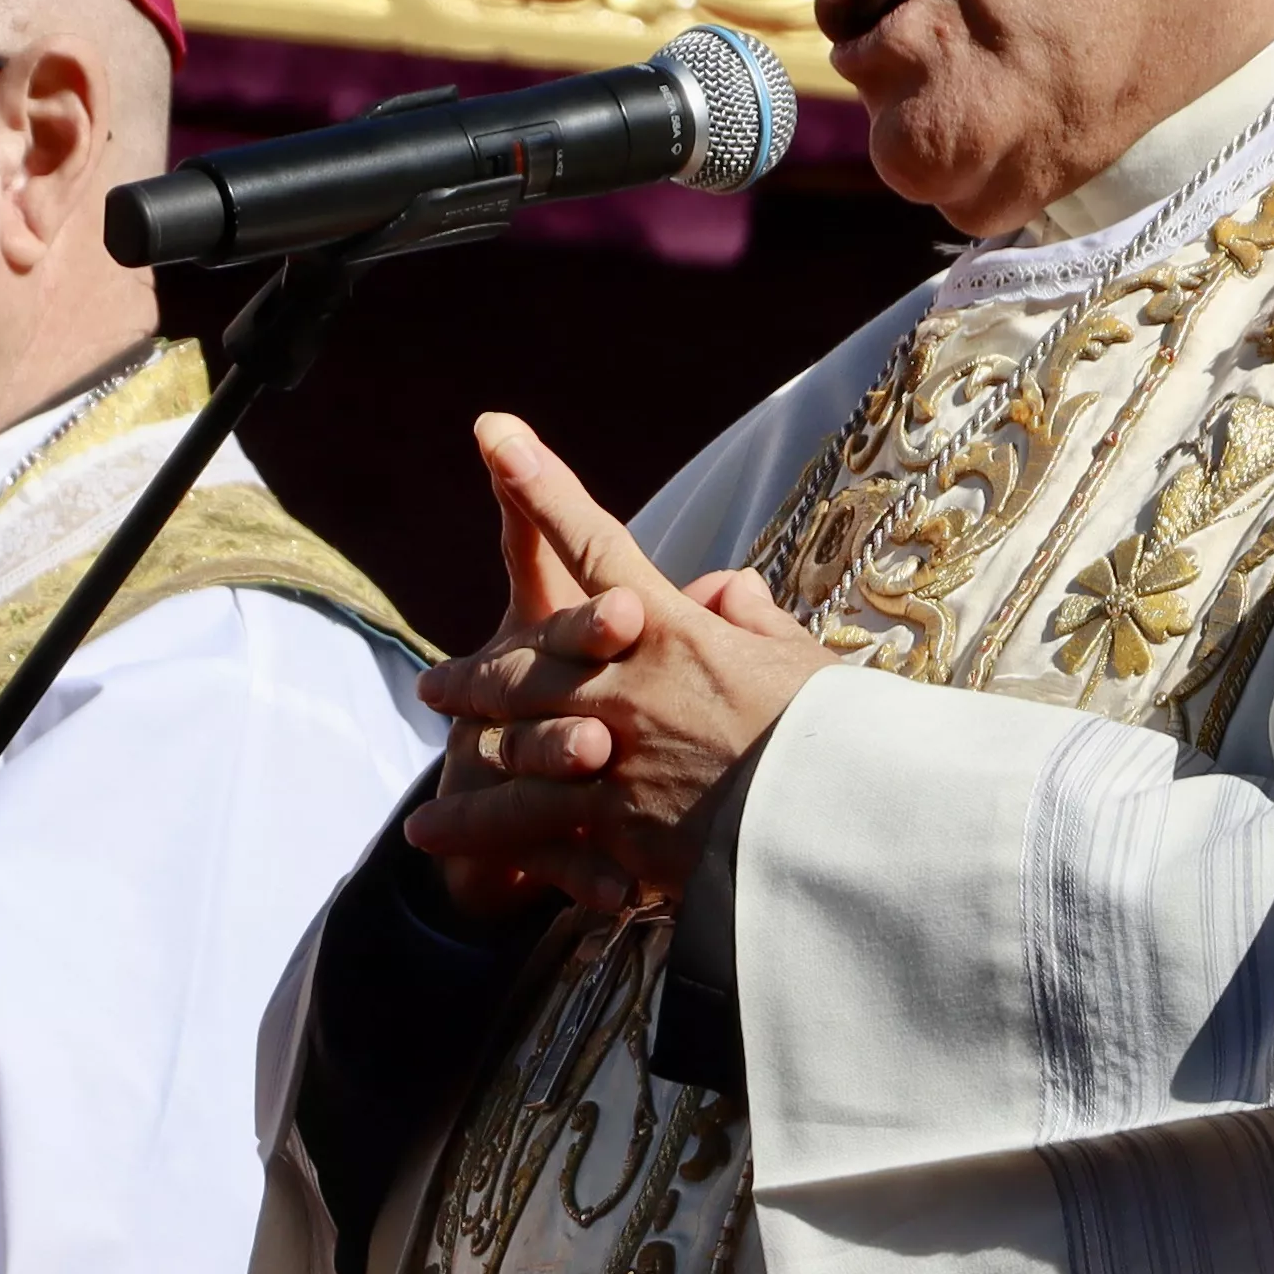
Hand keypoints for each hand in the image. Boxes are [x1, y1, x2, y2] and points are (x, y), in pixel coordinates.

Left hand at [406, 415, 830, 917]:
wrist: (841, 830)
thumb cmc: (837, 741)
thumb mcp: (802, 663)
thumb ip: (752, 619)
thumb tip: (725, 588)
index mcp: (676, 632)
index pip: (596, 544)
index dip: (542, 486)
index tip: (494, 434)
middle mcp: (629, 688)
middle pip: (526, 663)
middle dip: (476, 671)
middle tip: (436, 684)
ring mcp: (612, 759)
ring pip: (512, 749)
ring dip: (469, 758)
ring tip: (435, 769)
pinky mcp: (612, 831)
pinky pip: (529, 826)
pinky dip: (480, 834)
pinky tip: (433, 839)